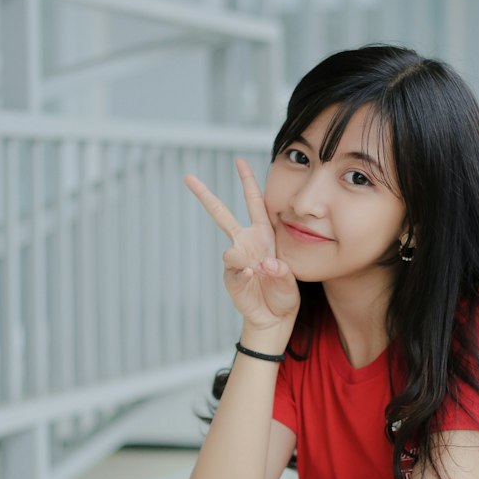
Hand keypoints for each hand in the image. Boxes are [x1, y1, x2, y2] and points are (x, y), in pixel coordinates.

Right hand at [183, 157, 299, 331]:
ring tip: (256, 272)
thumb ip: (281, 271)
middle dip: (205, 195)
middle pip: (221, 214)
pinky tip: (252, 276)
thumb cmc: (284, 294)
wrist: (274, 317)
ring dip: (244, 261)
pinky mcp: (231, 277)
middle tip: (188, 177)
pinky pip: (233, 270)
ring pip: (230, 250)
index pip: (255, 202)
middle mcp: (246, 242)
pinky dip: (243, 273)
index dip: (248, 181)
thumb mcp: (290, 279)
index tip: (239, 160)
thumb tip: (262, 265)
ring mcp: (236, 260)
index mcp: (263, 234)